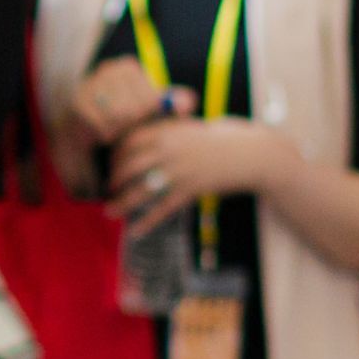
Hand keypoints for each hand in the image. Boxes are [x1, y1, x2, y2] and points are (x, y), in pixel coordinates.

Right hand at [68, 58, 189, 148]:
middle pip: (135, 108)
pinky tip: (104, 133)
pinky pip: (102, 125)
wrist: (79, 125)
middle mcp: (108, 70)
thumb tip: (189, 102)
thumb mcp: (148, 108)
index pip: (151, 98)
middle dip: (134, 124)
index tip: (141, 118)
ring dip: (120, 130)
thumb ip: (171, 103)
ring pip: (119, 117)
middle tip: (127, 128)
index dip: (150, 115)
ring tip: (117, 131)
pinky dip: (105, 134)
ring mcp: (90, 84)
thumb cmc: (119, 115)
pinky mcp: (78, 103)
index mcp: (127, 67)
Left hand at [108, 115, 297, 235]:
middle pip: (128, 167)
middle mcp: (168, 151)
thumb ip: (165, 132)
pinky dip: (146, 221)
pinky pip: (162, 208)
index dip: (115, 156)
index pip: (128, 143)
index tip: (110, 165)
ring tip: (109, 211)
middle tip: (107, 189)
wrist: (251, 153)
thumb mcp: (189, 128)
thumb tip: (138, 141)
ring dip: (121, 203)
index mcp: (166, 133)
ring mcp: (178, 171)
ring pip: (141, 190)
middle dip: (114, 180)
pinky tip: (134, 230)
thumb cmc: (220, 139)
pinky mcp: (191, 190)